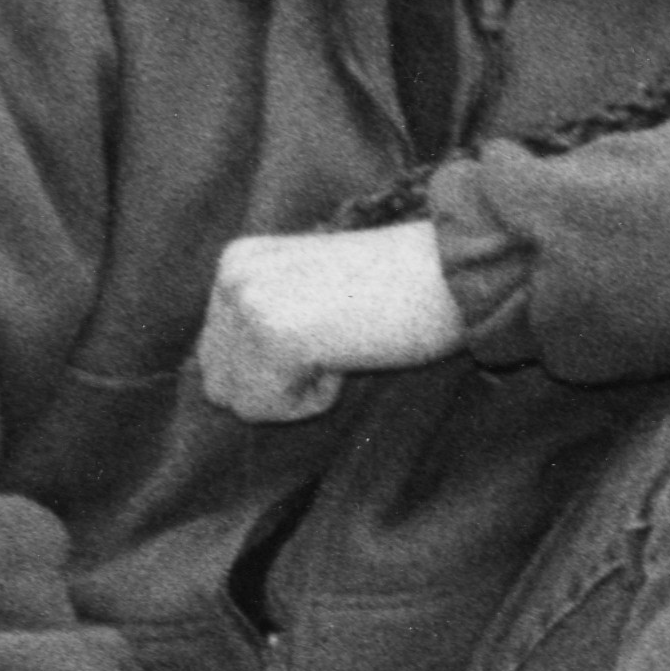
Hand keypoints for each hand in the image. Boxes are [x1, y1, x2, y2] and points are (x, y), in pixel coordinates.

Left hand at [194, 222, 465, 421]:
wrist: (451, 271)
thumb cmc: (400, 292)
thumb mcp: (312, 292)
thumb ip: (266, 321)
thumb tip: (225, 389)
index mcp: (238, 261)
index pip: (218, 355)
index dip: (276, 367)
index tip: (329, 332)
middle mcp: (232, 276)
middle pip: (219, 383)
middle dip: (277, 385)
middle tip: (336, 344)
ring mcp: (248, 303)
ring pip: (241, 401)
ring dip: (295, 394)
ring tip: (341, 347)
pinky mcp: (272, 334)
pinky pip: (271, 408)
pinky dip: (316, 399)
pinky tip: (348, 354)